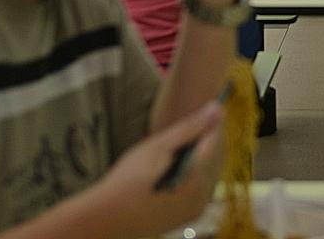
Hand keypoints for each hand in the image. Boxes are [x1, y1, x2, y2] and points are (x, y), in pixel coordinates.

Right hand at [72, 101, 225, 237]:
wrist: (107, 219)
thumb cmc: (127, 180)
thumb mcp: (156, 148)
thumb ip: (188, 129)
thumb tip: (215, 108)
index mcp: (194, 179)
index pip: (215, 142)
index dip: (215, 122)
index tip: (215, 104)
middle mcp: (201, 197)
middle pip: (216, 158)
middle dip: (212, 137)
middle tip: (205, 117)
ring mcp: (197, 209)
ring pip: (212, 172)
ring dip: (207, 153)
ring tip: (195, 135)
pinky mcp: (190, 215)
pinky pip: (204, 187)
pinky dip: (200, 170)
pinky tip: (187, 160)